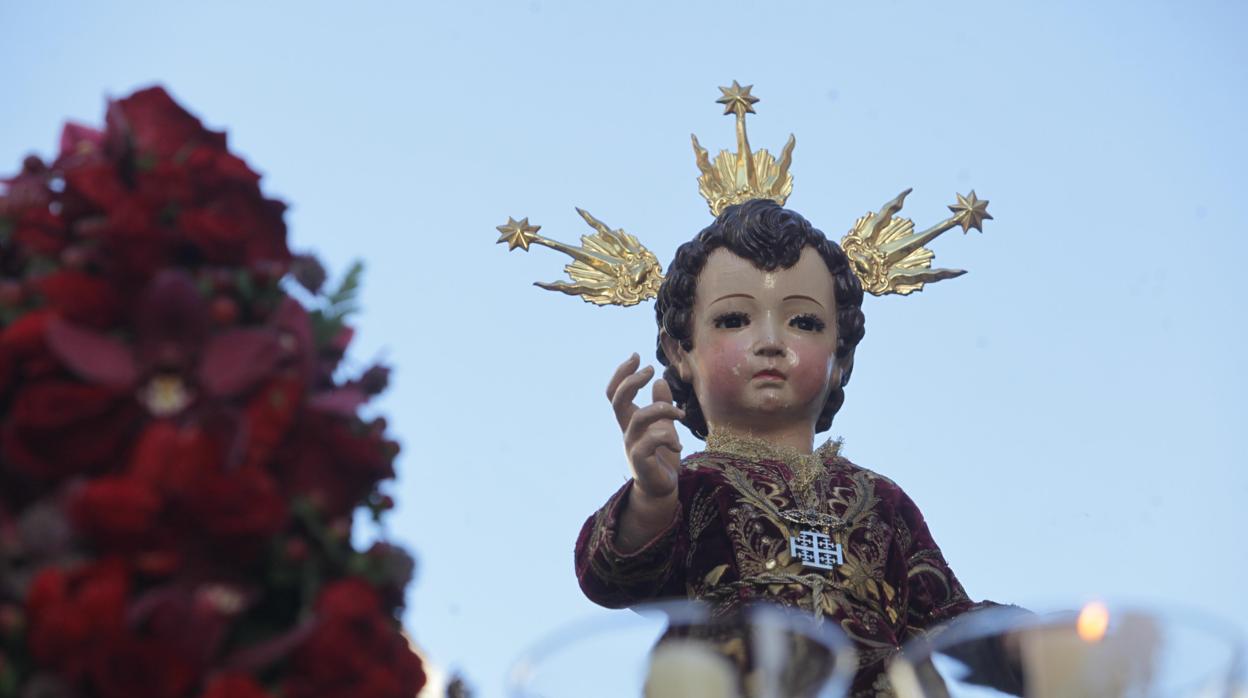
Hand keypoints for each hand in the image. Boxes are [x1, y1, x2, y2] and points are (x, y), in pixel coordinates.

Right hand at [607, 353, 684, 499]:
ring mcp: (632, 446)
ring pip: (639, 418)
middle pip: (617, 400)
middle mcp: (626, 431)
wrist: (661, 488)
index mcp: (629, 421)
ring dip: (662, 410)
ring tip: (680, 415)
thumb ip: (661, 405)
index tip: (636, 356)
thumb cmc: (662, 457)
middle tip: (651, 369)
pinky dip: (668, 438)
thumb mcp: (665, 426)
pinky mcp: (641, 462)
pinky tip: (677, 444)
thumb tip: (660, 380)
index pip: (615, 393)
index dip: (621, 373)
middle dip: (632, 381)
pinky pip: (651, 441)